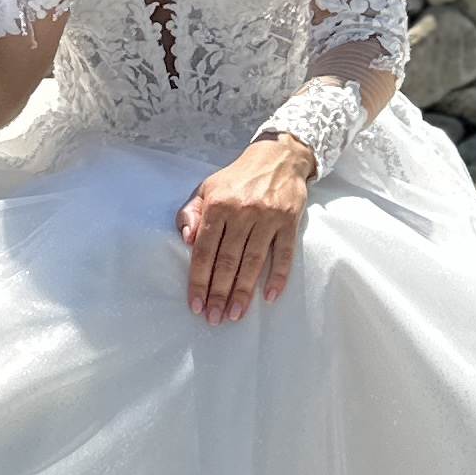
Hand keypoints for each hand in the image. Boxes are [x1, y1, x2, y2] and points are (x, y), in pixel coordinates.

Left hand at [176, 134, 313, 324]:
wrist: (277, 157)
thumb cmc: (237, 179)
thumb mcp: (206, 188)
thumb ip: (190, 213)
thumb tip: (185, 239)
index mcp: (217, 205)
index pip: (204, 250)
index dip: (199, 279)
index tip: (196, 303)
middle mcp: (242, 212)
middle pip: (228, 260)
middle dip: (219, 293)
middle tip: (214, 317)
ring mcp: (268, 217)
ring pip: (253, 261)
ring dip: (244, 291)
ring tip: (236, 314)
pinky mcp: (289, 220)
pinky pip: (283, 253)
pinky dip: (278, 276)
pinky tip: (270, 296)